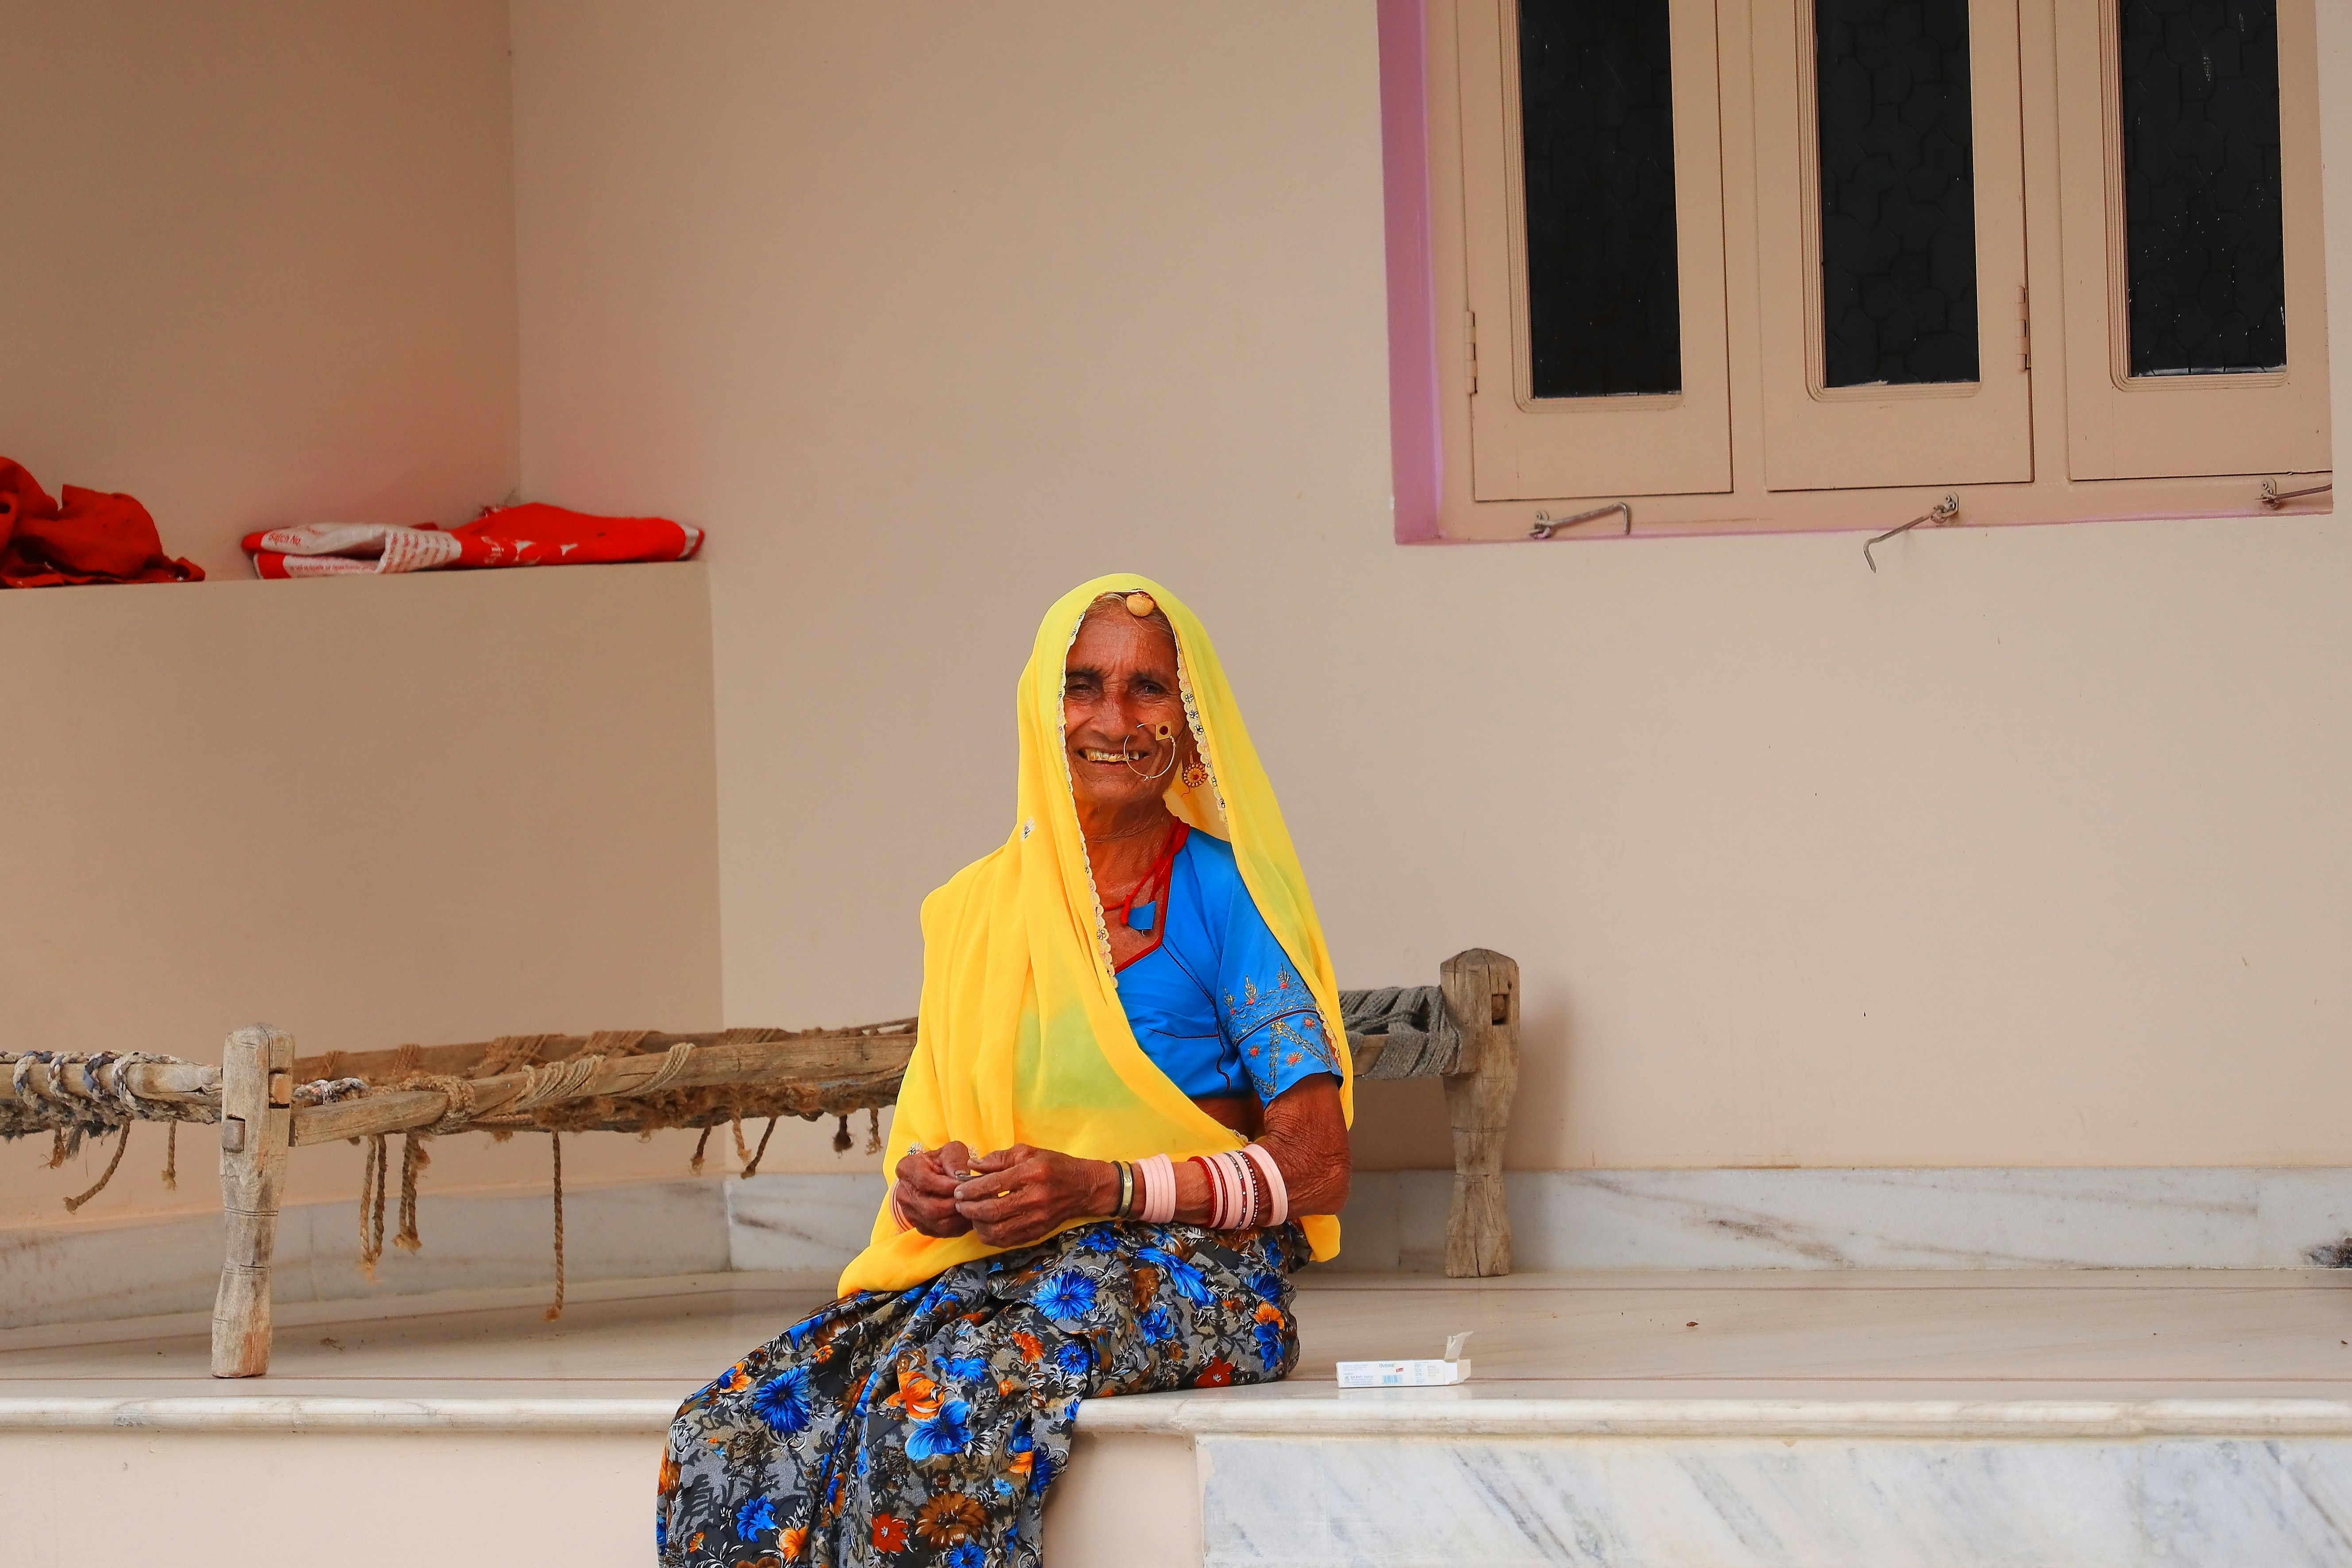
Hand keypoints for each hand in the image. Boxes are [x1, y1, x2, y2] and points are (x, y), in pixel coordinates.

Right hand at [893, 1141, 972, 1237]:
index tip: (965, 1183)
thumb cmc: (943, 1161)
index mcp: (907, 1169)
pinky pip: (941, 1232)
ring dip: (958, 1217)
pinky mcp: (921, 1226)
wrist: (933, 1176)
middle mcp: (904, 1193)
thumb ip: (955, 1159)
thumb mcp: (950, 1151)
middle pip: (931, 1207)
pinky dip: (958, 1226)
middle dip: (955, 1204)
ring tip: (973, 1207)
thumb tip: (961, 1177)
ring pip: (937, 1222)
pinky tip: (968, 1215)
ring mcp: (911, 1213)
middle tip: (973, 1198)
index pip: (925, 1181)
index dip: (947, 1185)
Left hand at [954, 1144, 1114, 1247]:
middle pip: (992, 1210)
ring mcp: (1037, 1219)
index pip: (993, 1184)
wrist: (1084, 1188)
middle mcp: (1034, 1198)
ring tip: (970, 1215)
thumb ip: (998, 1159)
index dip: (971, 1189)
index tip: (958, 1189)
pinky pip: (1007, 1240)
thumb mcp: (1028, 1152)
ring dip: (977, 1224)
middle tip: (959, 1204)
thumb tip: (972, 1166)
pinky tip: (984, 1226)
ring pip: (997, 1230)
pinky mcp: (1038, 1232)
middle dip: (969, 1208)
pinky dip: (990, 1236)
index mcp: (1031, 1174)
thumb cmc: (1054, 1165)